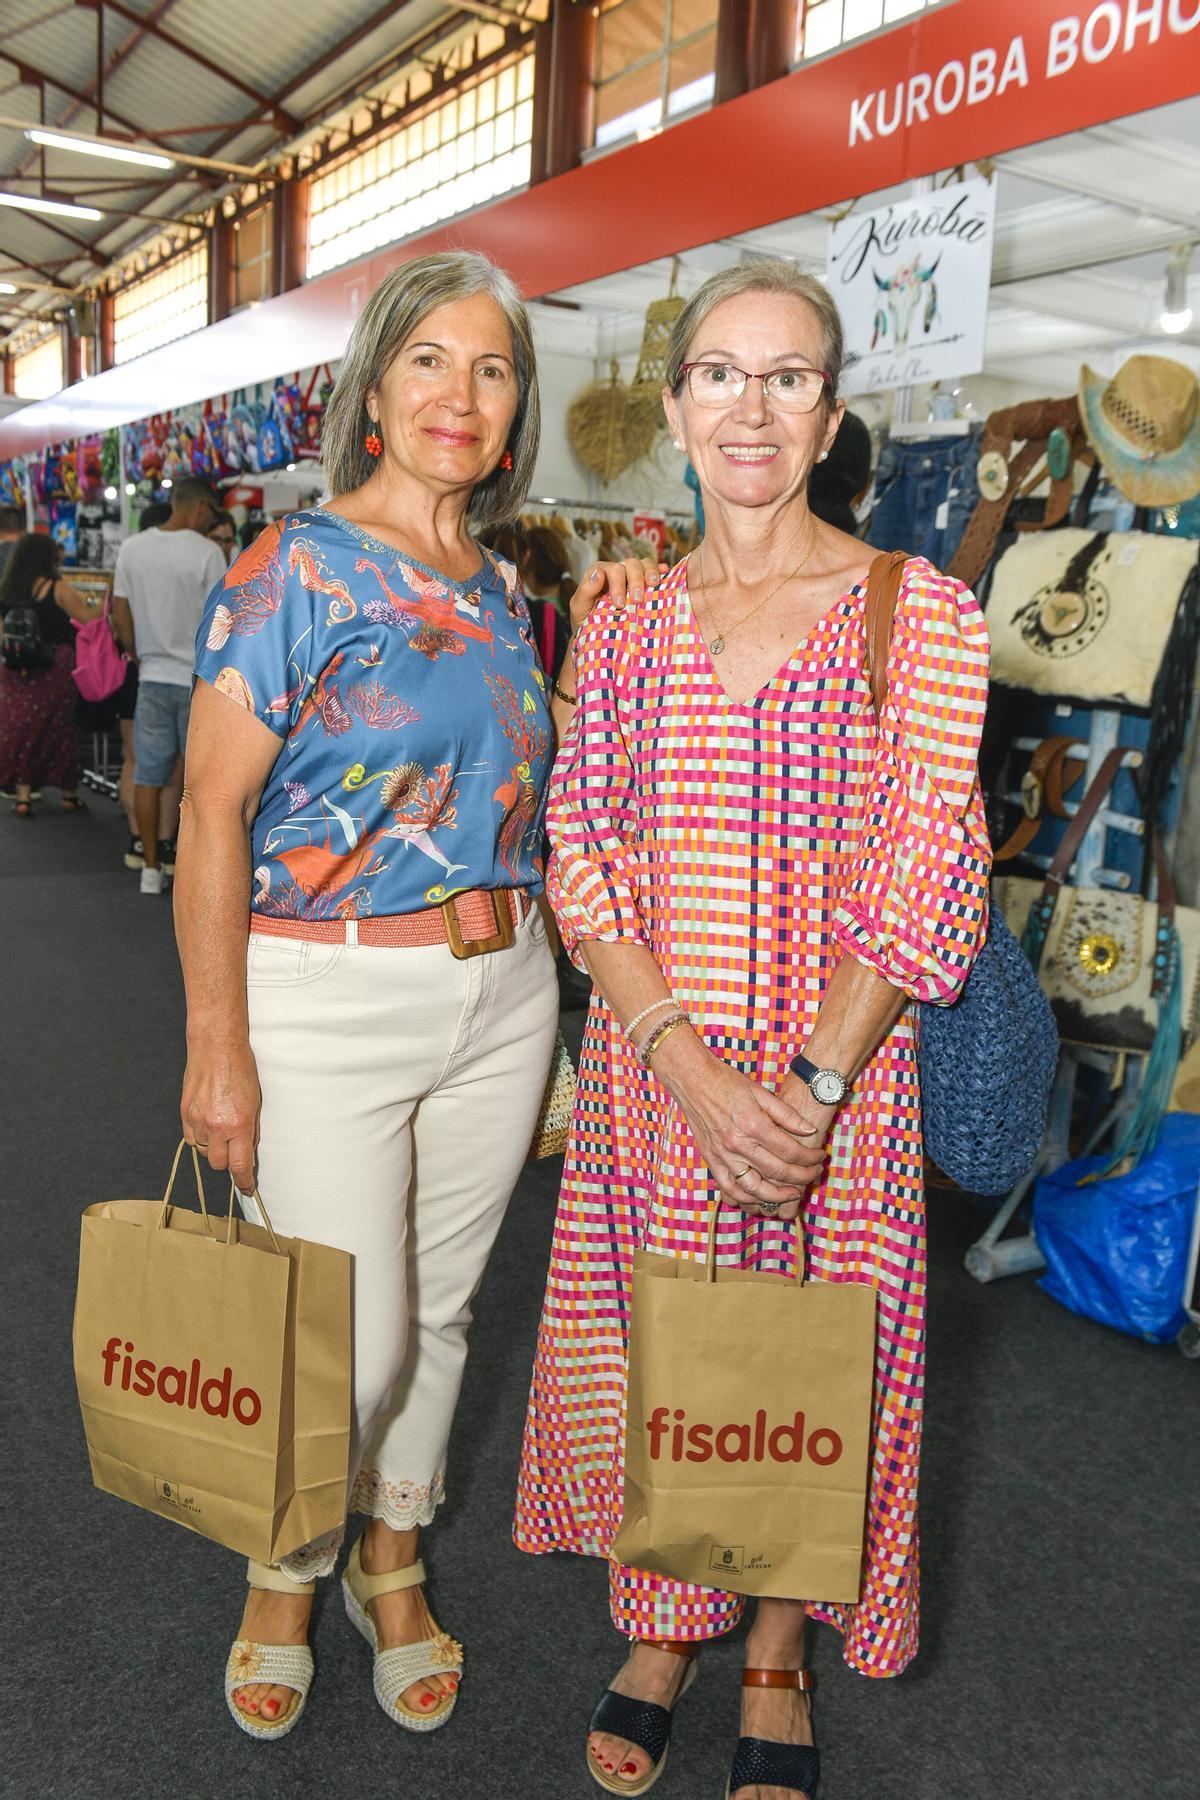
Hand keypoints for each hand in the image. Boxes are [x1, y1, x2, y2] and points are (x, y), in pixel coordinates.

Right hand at [181, 1038, 261, 1194]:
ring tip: (220, 1128)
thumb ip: (251, 1130)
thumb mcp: (255, 1102)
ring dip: (212, 1147)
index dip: (243, 1182)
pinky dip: (199, 1136)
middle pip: (218, 1164)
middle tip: (234, 1148)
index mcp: (238, 1125)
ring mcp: (197, 1120)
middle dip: (227, 1160)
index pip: (240, 1166)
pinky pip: (190, 1138)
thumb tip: (248, 1153)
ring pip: (202, 1151)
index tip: (247, 1189)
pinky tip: (207, 1122)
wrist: (216, 1047)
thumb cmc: (241, 1070)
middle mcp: (216, 1126)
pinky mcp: (184, 1113)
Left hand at [567, 557, 663, 634]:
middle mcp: (617, 571)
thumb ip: (585, 590)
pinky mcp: (645, 583)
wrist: (599, 635)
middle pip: (630, 564)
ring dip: (650, 572)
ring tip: (653, 584)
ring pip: (643, 563)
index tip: (619, 604)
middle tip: (637, 600)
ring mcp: (632, 575)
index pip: (611, 569)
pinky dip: (660, 569)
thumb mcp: (579, 608)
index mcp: (600, 573)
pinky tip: (666, 573)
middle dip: (635, 580)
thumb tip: (598, 574)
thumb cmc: (587, 620)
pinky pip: (655, 570)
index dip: (617, 584)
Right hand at [663, 1045, 827, 1220]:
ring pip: (755, 1189)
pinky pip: (730, 1189)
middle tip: (814, 1174)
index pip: (791, 1151)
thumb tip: (809, 1130)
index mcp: (754, 1124)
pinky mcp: (711, 1160)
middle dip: (802, 1177)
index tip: (820, 1157)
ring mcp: (723, 1155)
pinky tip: (761, 1198)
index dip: (810, 1158)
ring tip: (793, 1192)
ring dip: (778, 1196)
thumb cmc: (726, 1081)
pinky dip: (746, 1199)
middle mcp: (738, 1144)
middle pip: (778, 1172)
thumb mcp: (760, 1091)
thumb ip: (786, 1114)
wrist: (691, 1079)